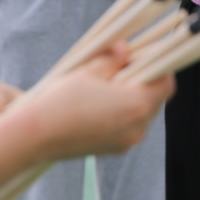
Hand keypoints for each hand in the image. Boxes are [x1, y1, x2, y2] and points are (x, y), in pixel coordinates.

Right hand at [20, 43, 173, 158]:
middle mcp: (138, 128)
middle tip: (122, 66)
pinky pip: (127, 126)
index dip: (158, 66)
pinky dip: (120, 113)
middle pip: (155, 98)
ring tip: (106, 85)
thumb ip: (114, 58)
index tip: (142, 56)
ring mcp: (126, 142)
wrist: (33, 137)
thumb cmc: (62, 101)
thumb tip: (124, 49)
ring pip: (140, 113)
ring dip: (130, 97)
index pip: (166, 83)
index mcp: (138, 106)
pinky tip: (98, 103)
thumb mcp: (89, 71)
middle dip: (143, 80)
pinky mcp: (113, 150)